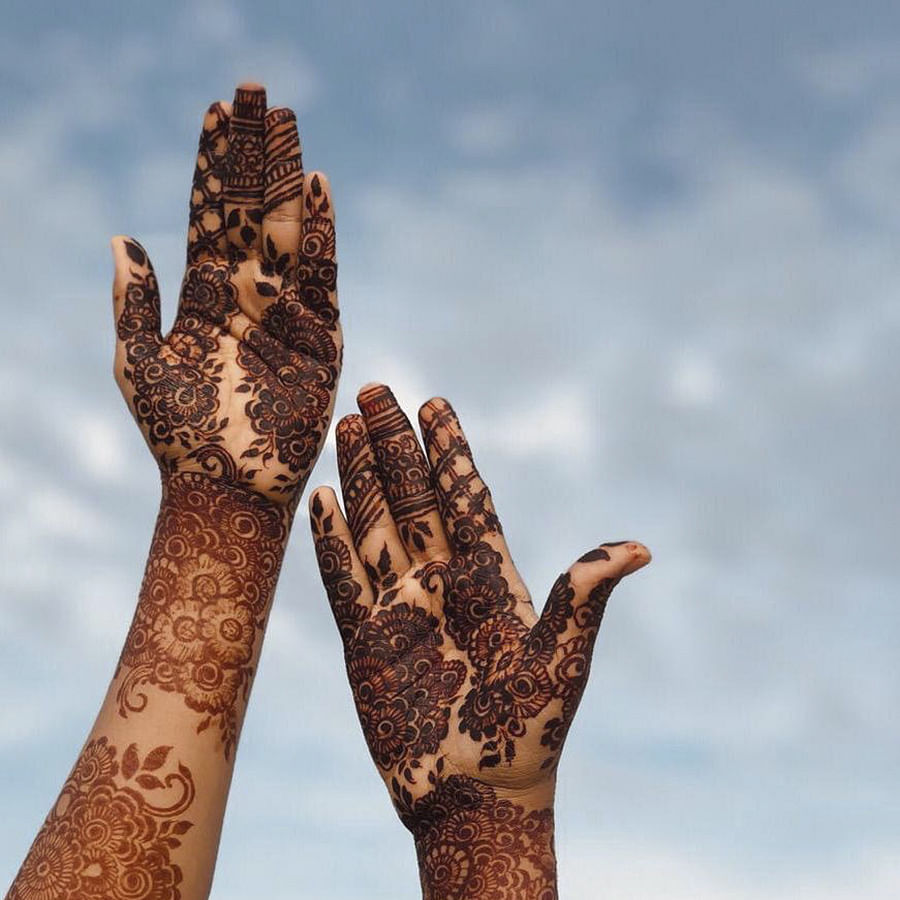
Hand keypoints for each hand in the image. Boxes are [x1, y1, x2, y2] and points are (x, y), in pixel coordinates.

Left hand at [111, 82, 339, 505]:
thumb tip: (123, 238)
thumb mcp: (139, 361)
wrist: (226, 488)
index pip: (210, 216)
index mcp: (203, 295)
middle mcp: (247, 294)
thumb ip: (135, 300)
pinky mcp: (321, 338)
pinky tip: (316, 190)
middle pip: (251, 210)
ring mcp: (286, 313)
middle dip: (254, 153)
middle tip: (259, 92)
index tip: (219, 112)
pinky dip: (320, 235)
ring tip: (286, 123)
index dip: (215, 165)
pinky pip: (322, 277)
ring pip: (287, 232)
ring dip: (285, 177)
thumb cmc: (178, 435)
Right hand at [309, 385, 649, 897]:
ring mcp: (401, 607)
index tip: (435, 404)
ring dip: (360, 477)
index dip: (449, 449)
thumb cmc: (529, 735)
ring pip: (375, 525)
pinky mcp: (367, 641)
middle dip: (394, 444)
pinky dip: (330, 539)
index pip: (466, 497)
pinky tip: (321, 499)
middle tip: (376, 391)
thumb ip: (583, 597)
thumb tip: (640, 547)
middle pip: (413, 497)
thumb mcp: (563, 660)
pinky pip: (343, 579)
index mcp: (491, 578)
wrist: (476, 799)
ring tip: (346, 428)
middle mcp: (443, 581)